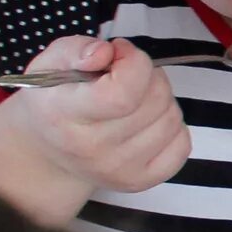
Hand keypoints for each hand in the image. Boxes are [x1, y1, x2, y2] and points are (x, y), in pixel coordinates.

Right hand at [6, 35, 190, 194]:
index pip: (124, 92)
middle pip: (155, 100)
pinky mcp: (140, 182)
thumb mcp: (51, 62)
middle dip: (149, 76)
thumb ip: (76, 49)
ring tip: (133, 100)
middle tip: (126, 77)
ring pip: (173, 118)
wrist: (49, 149)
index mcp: (64, 114)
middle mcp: (91, 149)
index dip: (135, 62)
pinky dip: (172, 126)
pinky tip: (146, 122)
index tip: (120, 53)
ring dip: (161, 100)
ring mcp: (118, 169)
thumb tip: (106, 53)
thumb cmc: (56, 97)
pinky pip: (182, 144)